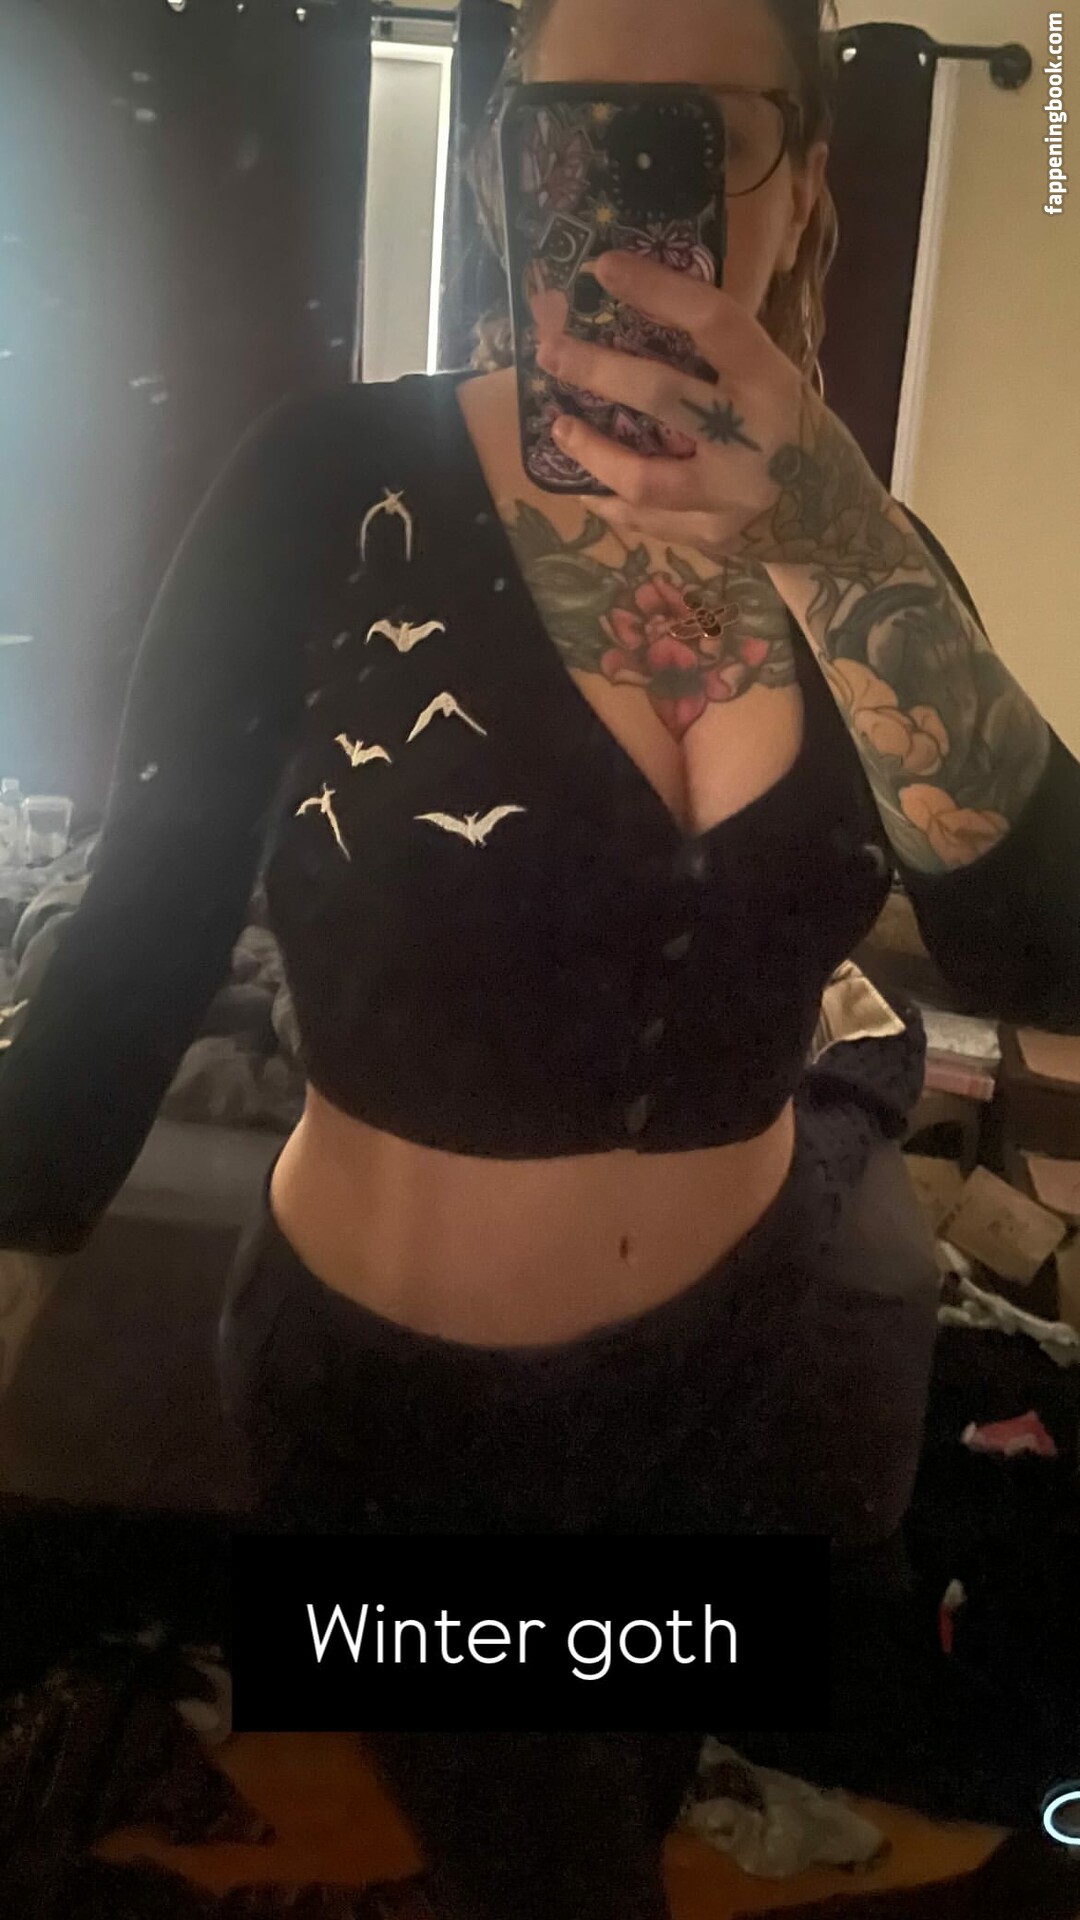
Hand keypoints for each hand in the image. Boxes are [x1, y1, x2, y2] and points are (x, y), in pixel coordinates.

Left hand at [534, 250, 875, 563]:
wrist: (841, 526)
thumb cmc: (798, 436)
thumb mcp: (777, 386)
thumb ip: (721, 363)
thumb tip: (630, 321)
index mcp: (773, 382)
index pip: (712, 321)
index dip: (656, 289)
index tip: (604, 268)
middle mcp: (753, 439)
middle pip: (661, 396)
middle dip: (597, 371)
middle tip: (550, 351)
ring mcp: (732, 496)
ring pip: (644, 478)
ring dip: (591, 452)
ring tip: (559, 429)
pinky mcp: (714, 539)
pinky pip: (648, 520)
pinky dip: (612, 501)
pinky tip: (585, 485)